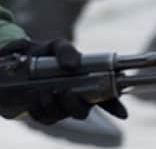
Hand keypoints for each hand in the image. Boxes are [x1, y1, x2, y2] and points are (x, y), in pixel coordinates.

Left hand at [0, 39, 127, 123]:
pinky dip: (39, 109)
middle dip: (74, 105)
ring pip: (63, 116)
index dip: (116, 107)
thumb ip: (66, 51)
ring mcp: (61, 108)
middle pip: (83, 112)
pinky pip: (44, 118)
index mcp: (89, 83)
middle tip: (63, 90)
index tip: (123, 114)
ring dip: (53, 106)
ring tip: (43, 91)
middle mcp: (77, 98)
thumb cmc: (49, 53)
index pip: (107, 98)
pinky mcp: (45, 113)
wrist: (24, 60)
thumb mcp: (58, 45)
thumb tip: (72, 65)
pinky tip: (35, 97)